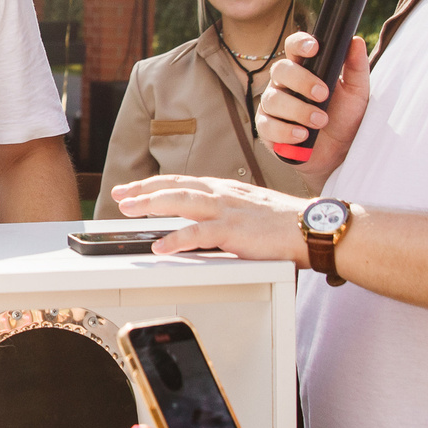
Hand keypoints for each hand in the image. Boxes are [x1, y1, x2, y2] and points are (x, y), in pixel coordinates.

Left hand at [111, 174, 311, 263]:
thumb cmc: (283, 224)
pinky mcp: (234, 231)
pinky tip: (160, 245)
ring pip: (180, 202)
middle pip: (174, 187)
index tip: (131, 188)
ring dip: (151, 204)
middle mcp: (221, 195)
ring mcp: (226, 211)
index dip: (152, 184)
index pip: (180, 182)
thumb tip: (201, 223)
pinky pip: (199, 235)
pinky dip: (176, 239)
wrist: (310, 227)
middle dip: (143, 189)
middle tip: (118, 194)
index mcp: (223, 190)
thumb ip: (223, 213)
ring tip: (128, 210)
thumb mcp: (246, 211)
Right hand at [259, 32, 370, 181]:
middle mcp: (284, 83)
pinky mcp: (266, 128)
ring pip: (274, 99)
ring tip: (320, 121)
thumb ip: (356, 67)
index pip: (294, 47)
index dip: (299, 43)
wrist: (339, 152)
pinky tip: (302, 135)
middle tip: (323, 94)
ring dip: (299, 110)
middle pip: (281, 70)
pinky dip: (286, 131)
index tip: (314, 48)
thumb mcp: (357, 92)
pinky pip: (267, 125)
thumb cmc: (344, 118)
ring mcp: (272, 105)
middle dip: (302, 81)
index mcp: (304, 68)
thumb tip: (356, 41)